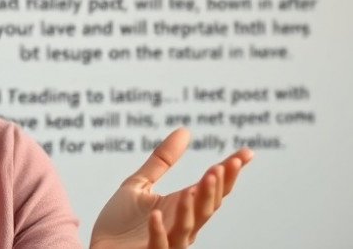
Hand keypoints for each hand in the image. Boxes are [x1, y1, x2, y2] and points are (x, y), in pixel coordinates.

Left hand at [90, 128, 252, 248]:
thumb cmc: (120, 223)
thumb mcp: (139, 184)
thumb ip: (161, 161)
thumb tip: (184, 130)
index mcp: (182, 208)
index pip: (212, 190)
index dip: (230, 173)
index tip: (247, 153)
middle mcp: (181, 226)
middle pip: (206, 207)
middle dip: (216, 187)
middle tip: (223, 165)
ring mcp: (167, 241)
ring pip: (188, 225)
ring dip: (195, 204)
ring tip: (204, 179)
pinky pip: (158, 244)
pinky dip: (159, 230)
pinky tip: (156, 215)